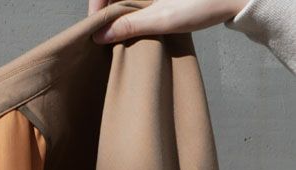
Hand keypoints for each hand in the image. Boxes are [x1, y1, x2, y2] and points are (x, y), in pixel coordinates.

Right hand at [89, 0, 245, 42]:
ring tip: (115, 32)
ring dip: (118, 10)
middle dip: (106, 10)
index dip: (96, 4)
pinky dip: (131, 8)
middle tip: (102, 33)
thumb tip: (100, 36)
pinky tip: (132, 24)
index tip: (94, 26)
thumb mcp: (163, 18)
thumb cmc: (205, 3)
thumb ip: (131, 25)